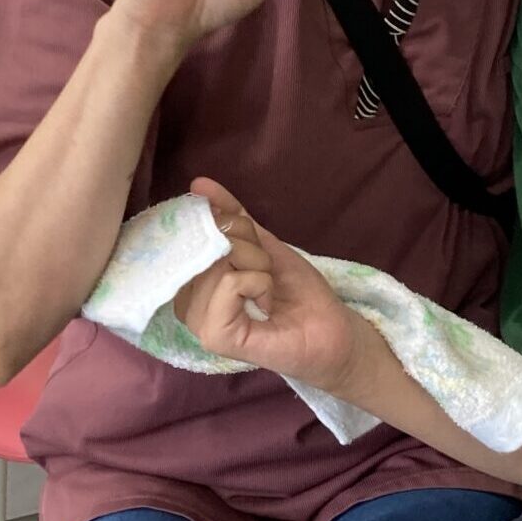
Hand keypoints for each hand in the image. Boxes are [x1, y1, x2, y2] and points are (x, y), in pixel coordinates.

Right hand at [173, 178, 368, 386]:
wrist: (333, 329)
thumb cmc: (299, 293)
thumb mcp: (263, 245)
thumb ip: (231, 217)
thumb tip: (199, 184)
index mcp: (193, 285)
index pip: (194, 232)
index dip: (230, 228)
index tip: (257, 251)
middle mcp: (188, 305)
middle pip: (207, 245)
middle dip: (248, 248)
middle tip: (267, 274)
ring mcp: (199, 324)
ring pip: (219, 263)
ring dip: (257, 266)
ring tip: (269, 290)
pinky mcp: (216, 336)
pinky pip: (229, 282)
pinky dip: (258, 282)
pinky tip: (268, 304)